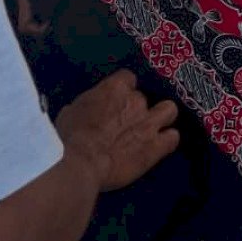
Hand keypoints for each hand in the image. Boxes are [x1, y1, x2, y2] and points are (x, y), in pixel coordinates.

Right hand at [56, 69, 179, 190]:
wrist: (80, 162)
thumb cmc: (69, 136)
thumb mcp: (72, 111)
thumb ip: (89, 106)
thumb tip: (88, 111)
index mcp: (115, 87)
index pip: (128, 78)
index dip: (123, 91)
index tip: (116, 103)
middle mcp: (136, 100)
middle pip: (143, 98)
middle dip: (136, 110)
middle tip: (125, 125)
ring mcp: (149, 122)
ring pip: (169, 110)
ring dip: (161, 119)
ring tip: (150, 131)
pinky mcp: (156, 147)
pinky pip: (172, 138)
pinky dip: (167, 141)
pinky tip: (158, 147)